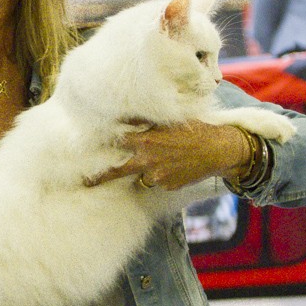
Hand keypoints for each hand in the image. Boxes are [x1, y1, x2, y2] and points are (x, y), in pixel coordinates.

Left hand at [85, 119, 247, 188]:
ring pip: (143, 176)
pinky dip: (164, 175)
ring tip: (167, 159)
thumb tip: (126, 120)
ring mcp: (158, 176)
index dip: (106, 144)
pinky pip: (160, 181)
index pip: (118, 143)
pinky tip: (178, 166)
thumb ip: (147, 124)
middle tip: (85, 183)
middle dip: (101, 177)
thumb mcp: (169, 121)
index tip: (90, 149)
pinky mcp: (168, 186)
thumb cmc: (195, 130)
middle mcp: (148, 160)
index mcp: (146, 141)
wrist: (219, 149)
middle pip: (118, 171)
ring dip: (147, 170)